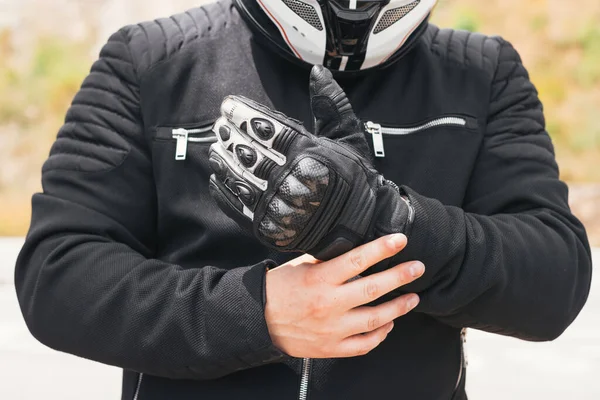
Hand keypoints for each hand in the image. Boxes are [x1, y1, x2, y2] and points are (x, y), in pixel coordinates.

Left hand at [208, 65, 413, 260]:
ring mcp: (279, 208)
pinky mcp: (271, 229)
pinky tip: (216, 178)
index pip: (269, 131)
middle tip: (219, 126)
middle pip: (251, 154)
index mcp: (310, 156)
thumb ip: (331, 105)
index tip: (229, 105)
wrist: (362, 227)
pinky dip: (225, 193)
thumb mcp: (349, 138)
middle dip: (231, 137)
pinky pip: (240, 209)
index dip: (246, 116)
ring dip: (224, 162)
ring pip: (241, 180)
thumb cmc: (355, 180)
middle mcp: (292, 181)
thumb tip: (317, 72)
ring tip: (214, 148)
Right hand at [264, 234, 424, 357]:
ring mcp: (332, 329)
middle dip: (400, 276)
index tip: (400, 240)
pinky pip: (364, 344)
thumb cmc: (279, 288)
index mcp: (319, 279)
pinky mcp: (331, 348)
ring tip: (414, 297)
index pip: (357, 260)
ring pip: (375, 319)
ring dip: (398, 308)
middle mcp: (329, 304)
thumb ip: (328, 259)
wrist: (258, 320)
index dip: (382, 248)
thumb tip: (355, 248)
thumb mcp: (300, 265)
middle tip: (418, 267)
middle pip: (373, 288)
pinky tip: (389, 324)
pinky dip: (380, 334)